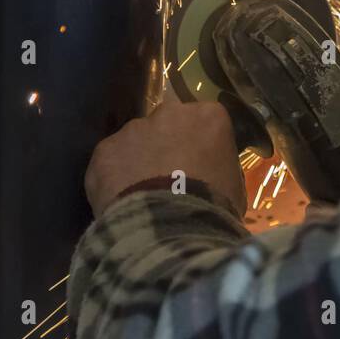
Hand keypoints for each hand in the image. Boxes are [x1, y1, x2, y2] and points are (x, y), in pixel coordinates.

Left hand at [84, 101, 246, 217]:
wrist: (171, 226)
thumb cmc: (214, 205)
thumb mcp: (234, 184)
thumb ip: (218, 166)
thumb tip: (208, 173)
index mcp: (208, 115)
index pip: (204, 121)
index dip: (200, 144)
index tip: (199, 165)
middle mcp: (170, 112)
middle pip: (168, 124)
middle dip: (167, 144)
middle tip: (168, 177)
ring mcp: (134, 128)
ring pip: (136, 140)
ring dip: (139, 159)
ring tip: (142, 193)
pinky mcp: (105, 149)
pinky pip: (111, 161)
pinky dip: (114, 176)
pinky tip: (121, 200)